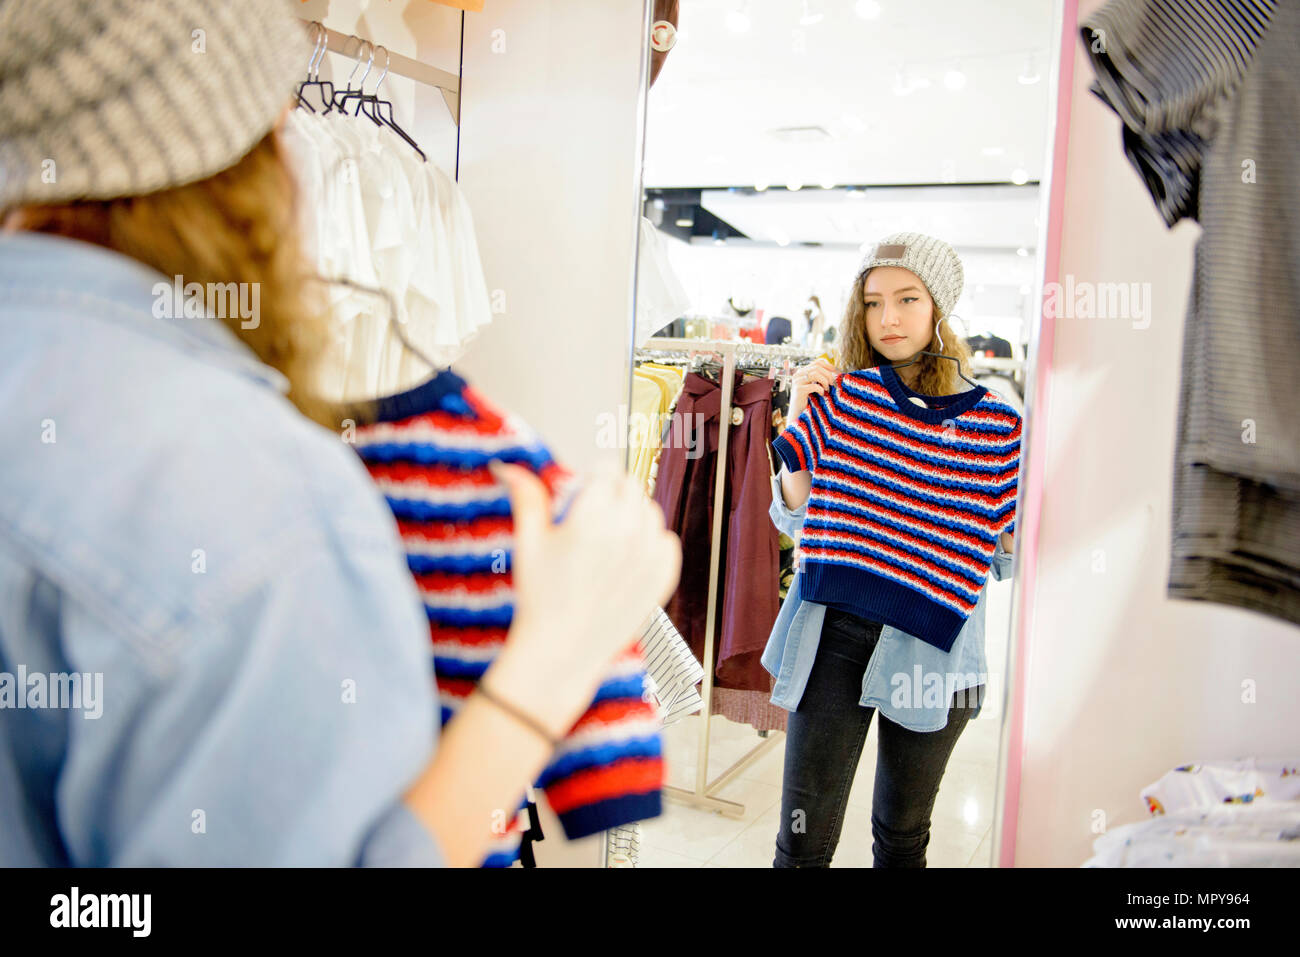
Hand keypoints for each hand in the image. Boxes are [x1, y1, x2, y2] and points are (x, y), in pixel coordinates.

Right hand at [487, 460, 681, 726]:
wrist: (561, 651)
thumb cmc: (541, 599)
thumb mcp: (529, 543)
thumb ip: (527, 498)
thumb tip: (509, 468)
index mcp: (593, 517)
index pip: (608, 470)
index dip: (593, 478)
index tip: (585, 490)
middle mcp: (627, 532)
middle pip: (631, 487)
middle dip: (613, 494)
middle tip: (593, 518)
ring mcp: (649, 556)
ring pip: (651, 512)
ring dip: (633, 516)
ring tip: (609, 540)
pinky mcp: (663, 578)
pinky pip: (668, 542)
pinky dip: (653, 543)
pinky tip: (628, 558)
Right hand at [789, 358, 837, 419]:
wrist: (799, 414)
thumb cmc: (809, 400)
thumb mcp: (815, 386)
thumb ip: (820, 378)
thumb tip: (835, 371)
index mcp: (803, 371)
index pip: (817, 362)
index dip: (828, 366)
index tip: (836, 373)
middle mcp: (798, 374)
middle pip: (817, 367)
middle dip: (828, 375)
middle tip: (832, 384)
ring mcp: (797, 382)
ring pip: (815, 374)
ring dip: (825, 381)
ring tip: (827, 389)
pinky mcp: (798, 390)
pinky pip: (814, 386)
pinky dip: (821, 389)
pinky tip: (822, 394)